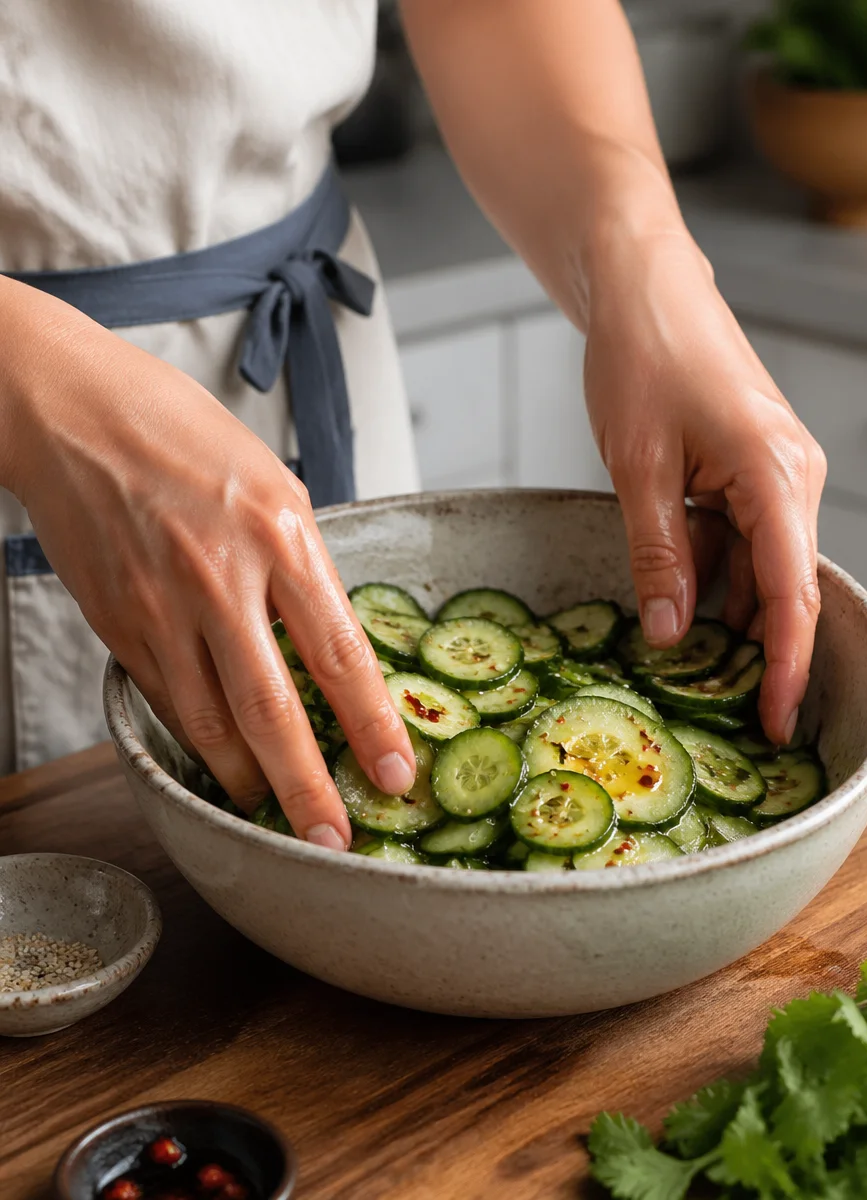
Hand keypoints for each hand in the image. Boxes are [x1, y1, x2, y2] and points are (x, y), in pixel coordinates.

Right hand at [2, 281, 415, 846]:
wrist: (73, 412)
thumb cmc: (183, 435)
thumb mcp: (274, 486)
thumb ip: (303, 569)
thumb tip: (331, 645)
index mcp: (281, 535)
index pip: (340, 654)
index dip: (372, 726)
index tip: (395, 776)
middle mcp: (223, 579)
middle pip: (275, 712)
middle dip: (309, 790)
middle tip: (333, 840)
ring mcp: (163, 608)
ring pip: (211, 725)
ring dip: (248, 780)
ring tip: (276, 810)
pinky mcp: (118, 624)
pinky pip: (168, 702)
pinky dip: (199, 740)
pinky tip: (221, 759)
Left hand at [584, 231, 826, 744]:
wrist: (644, 287)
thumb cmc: (643, 354)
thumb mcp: (638, 466)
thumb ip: (657, 554)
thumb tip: (670, 632)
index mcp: (777, 475)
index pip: (793, 594)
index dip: (785, 667)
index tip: (775, 722)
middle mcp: (792, 478)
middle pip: (782, 587)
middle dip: (753, 650)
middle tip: (718, 710)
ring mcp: (774, 474)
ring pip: (758, 567)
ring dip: (724, 611)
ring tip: (683, 662)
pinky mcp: (749, 470)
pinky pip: (739, 540)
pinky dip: (711, 573)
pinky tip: (677, 600)